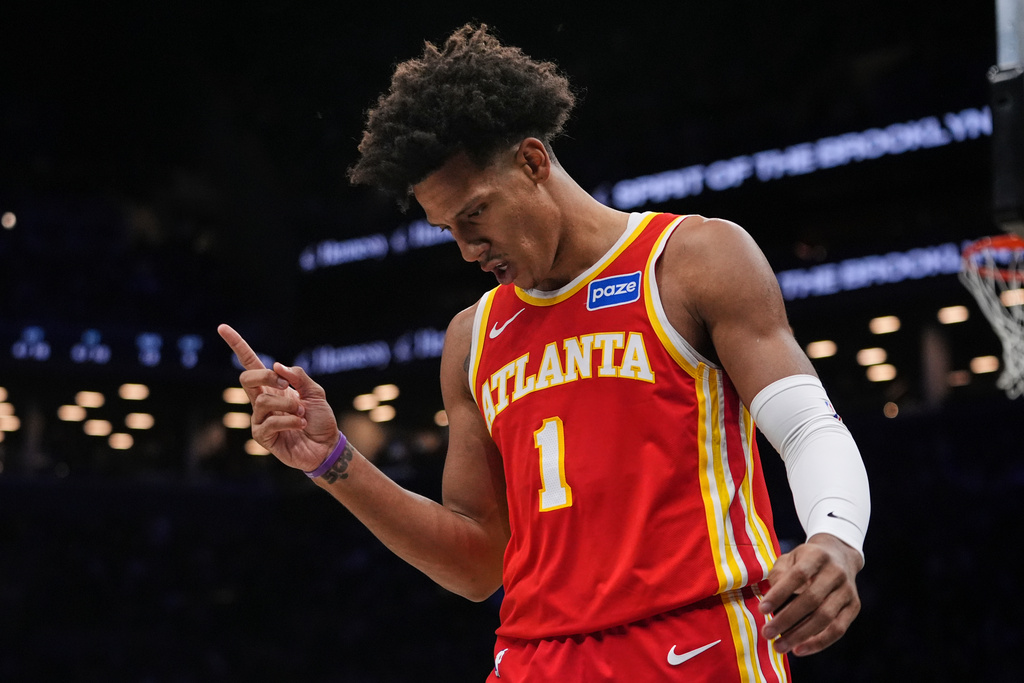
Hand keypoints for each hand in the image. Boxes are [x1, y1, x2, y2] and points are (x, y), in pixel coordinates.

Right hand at [217, 324, 339, 470]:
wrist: (326, 446)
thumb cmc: (320, 419)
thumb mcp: (316, 392)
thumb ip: (299, 377)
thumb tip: (277, 366)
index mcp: (273, 387)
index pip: (250, 363)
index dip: (237, 345)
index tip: (222, 327)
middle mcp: (262, 401)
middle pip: (246, 378)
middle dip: (265, 376)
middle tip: (285, 384)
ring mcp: (260, 419)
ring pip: (262, 402)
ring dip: (288, 405)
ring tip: (302, 413)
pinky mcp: (263, 437)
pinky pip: (270, 423)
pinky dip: (290, 421)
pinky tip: (301, 425)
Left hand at [759, 533, 862, 655]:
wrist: (839, 555)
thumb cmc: (805, 560)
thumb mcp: (789, 558)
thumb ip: (779, 574)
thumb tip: (771, 601)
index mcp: (817, 555)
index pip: (798, 576)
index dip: (780, 594)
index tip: (762, 610)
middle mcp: (836, 572)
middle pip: (812, 600)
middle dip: (786, 619)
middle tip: (766, 633)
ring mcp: (847, 590)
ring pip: (825, 618)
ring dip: (800, 635)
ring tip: (779, 646)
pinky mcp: (854, 606)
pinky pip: (838, 629)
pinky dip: (818, 642)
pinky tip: (799, 650)